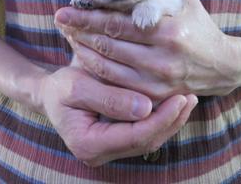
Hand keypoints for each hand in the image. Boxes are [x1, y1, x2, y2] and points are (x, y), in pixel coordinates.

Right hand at [36, 66, 197, 165]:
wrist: (50, 94)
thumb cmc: (60, 87)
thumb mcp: (77, 85)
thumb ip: (109, 98)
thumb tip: (146, 108)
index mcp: (88, 144)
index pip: (134, 136)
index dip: (160, 119)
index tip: (179, 98)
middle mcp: (100, 154)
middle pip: (146, 141)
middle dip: (171, 120)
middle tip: (190, 96)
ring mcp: (110, 150)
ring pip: (149, 140)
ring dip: (171, 120)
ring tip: (188, 99)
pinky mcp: (117, 141)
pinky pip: (144, 133)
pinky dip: (161, 119)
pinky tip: (174, 104)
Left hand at [55, 0, 240, 99]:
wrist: (223, 66)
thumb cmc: (200, 26)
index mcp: (168, 32)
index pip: (118, 23)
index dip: (88, 16)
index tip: (66, 9)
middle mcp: (162, 59)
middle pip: (108, 45)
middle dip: (79, 31)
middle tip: (60, 21)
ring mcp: (158, 82)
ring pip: (107, 68)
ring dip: (83, 51)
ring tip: (67, 37)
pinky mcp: (155, 96)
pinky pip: (116, 85)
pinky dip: (97, 71)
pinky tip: (85, 58)